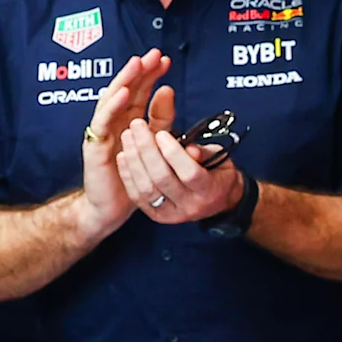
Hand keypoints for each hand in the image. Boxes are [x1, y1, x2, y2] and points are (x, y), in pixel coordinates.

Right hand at [72, 51, 170, 235]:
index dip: (151, 74)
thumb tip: (169, 91)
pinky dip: (112, 106)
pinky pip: (102, 122)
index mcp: (128, 119)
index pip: (140, 90)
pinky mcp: (94, 144)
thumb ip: (162, 119)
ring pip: (112, 99)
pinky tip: (124, 94)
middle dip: (139, 70)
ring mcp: (103, 131)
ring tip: (137, 64)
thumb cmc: (132, 175)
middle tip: (153, 55)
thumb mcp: (154, 142)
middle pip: (126, 89)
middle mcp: (114, 121)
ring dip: (125, 80)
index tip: (165, 60)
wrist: (112, 206)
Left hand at [109, 80, 244, 228]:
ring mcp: (171, 214)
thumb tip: (188, 148)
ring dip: (134, 160)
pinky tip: (123, 155)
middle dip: (147, 149)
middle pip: (162, 179)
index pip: (189, 173)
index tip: (161, 133)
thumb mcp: (218, 158)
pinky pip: (137, 195)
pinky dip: (128, 174)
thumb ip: (204, 152)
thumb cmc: (217, 174)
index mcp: (209, 191)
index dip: (173, 153)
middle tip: (137, 126)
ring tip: (127, 136)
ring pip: (146, 188)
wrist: (217, 201)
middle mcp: (190, 206)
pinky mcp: (155, 215)